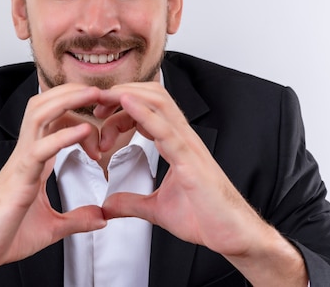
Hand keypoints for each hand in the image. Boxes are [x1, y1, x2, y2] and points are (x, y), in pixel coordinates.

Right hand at [0, 84, 106, 285]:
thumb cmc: (5, 235)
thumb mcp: (52, 227)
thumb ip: (78, 219)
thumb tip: (101, 218)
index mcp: (35, 159)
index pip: (55, 119)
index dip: (80, 112)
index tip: (105, 125)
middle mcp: (27, 153)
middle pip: (45, 104)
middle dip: (73, 91)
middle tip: (103, 91)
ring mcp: (21, 162)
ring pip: (39, 114)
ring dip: (68, 100)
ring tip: (94, 95)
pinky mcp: (19, 177)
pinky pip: (41, 147)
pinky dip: (64, 135)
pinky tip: (85, 131)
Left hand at [97, 82, 306, 285]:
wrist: (234, 236)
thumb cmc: (206, 218)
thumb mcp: (157, 209)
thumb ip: (131, 202)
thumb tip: (108, 204)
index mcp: (175, 144)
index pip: (147, 109)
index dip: (121, 106)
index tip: (99, 115)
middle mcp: (182, 138)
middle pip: (152, 96)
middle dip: (121, 93)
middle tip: (95, 105)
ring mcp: (188, 146)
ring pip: (160, 103)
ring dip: (129, 96)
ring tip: (105, 98)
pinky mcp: (191, 161)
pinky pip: (167, 130)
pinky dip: (145, 113)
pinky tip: (127, 103)